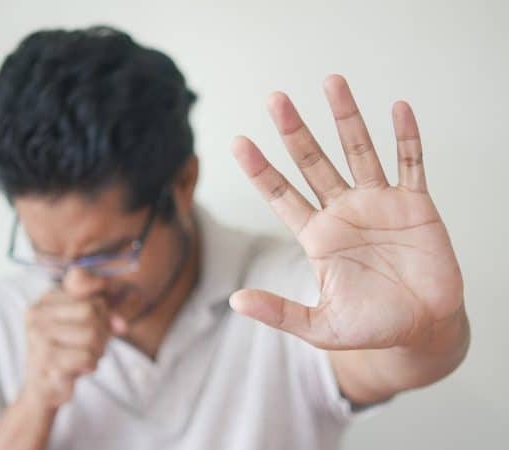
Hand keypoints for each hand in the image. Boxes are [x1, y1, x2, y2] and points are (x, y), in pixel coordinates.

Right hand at [21, 288, 125, 409]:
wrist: (44, 389)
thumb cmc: (68, 352)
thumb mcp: (86, 326)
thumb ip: (106, 316)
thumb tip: (122, 325)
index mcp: (47, 300)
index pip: (89, 294)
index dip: (104, 312)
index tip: (102, 325)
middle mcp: (38, 314)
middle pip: (91, 311)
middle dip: (101, 331)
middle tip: (94, 346)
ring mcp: (39, 336)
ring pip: (91, 334)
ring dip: (97, 350)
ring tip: (86, 357)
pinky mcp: (46, 359)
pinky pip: (87, 356)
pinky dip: (91, 364)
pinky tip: (80, 368)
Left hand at [229, 74, 464, 350]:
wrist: (422, 328)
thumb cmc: (371, 327)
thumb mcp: (320, 326)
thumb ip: (280, 311)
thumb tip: (235, 301)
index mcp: (317, 236)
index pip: (281, 195)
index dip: (260, 170)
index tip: (239, 142)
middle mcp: (343, 211)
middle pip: (313, 162)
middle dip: (295, 131)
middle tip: (275, 99)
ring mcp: (379, 203)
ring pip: (359, 151)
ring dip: (346, 118)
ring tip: (332, 82)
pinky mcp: (415, 205)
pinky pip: (411, 163)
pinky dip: (406, 137)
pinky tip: (398, 109)